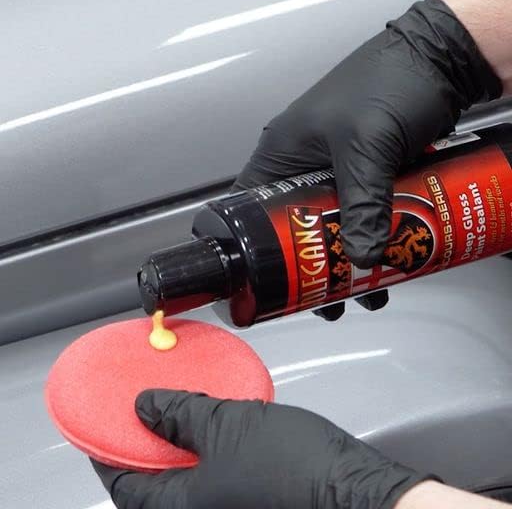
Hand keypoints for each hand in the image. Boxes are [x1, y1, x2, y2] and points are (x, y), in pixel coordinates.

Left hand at [91, 389, 434, 508]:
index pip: (126, 488)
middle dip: (142, 448)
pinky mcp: (249, 496)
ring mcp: (228, 506)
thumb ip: (180, 415)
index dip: (107, 455)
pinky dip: (200, 450)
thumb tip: (143, 407)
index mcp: (185, 508)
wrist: (354, 488)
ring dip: (173, 446)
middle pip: (153, 488)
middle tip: (140, 414)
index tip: (98, 430)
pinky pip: (210, 475)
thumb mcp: (228, 426)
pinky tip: (210, 425)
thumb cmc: (291, 463)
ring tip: (172, 412)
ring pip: (184, 480)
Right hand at [233, 0, 500, 317]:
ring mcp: (334, 175)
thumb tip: (362, 256)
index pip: (247, 209)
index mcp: (281, 155)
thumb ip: (363, 205)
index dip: (252, 248)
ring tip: (361, 290)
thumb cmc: (390, 81)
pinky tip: (384, 263)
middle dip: (308, 265)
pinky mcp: (363, 179)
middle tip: (321, 295)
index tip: (266, 279)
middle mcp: (302, 167)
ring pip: (329, 230)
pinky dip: (368, 242)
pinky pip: (358, 220)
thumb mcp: (367, 147)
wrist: (442, 63)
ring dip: (345, 260)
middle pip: (292, 229)